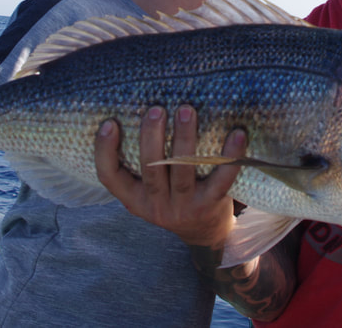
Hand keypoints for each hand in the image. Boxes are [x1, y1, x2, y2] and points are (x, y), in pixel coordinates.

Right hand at [94, 105, 246, 247]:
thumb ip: (143, 162)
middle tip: (155, 109)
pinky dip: (230, 156)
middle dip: (151, 137)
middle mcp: (156, 206)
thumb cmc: (173, 197)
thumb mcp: (150, 190)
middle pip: (150, 169)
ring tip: (186, 110)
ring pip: (182, 171)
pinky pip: (221, 180)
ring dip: (184, 138)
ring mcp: (184, 208)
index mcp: (135, 199)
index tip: (109, 123)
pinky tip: (236, 134)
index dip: (105, 151)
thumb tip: (139, 108)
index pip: (110, 177)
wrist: (205, 234)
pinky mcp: (211, 205)